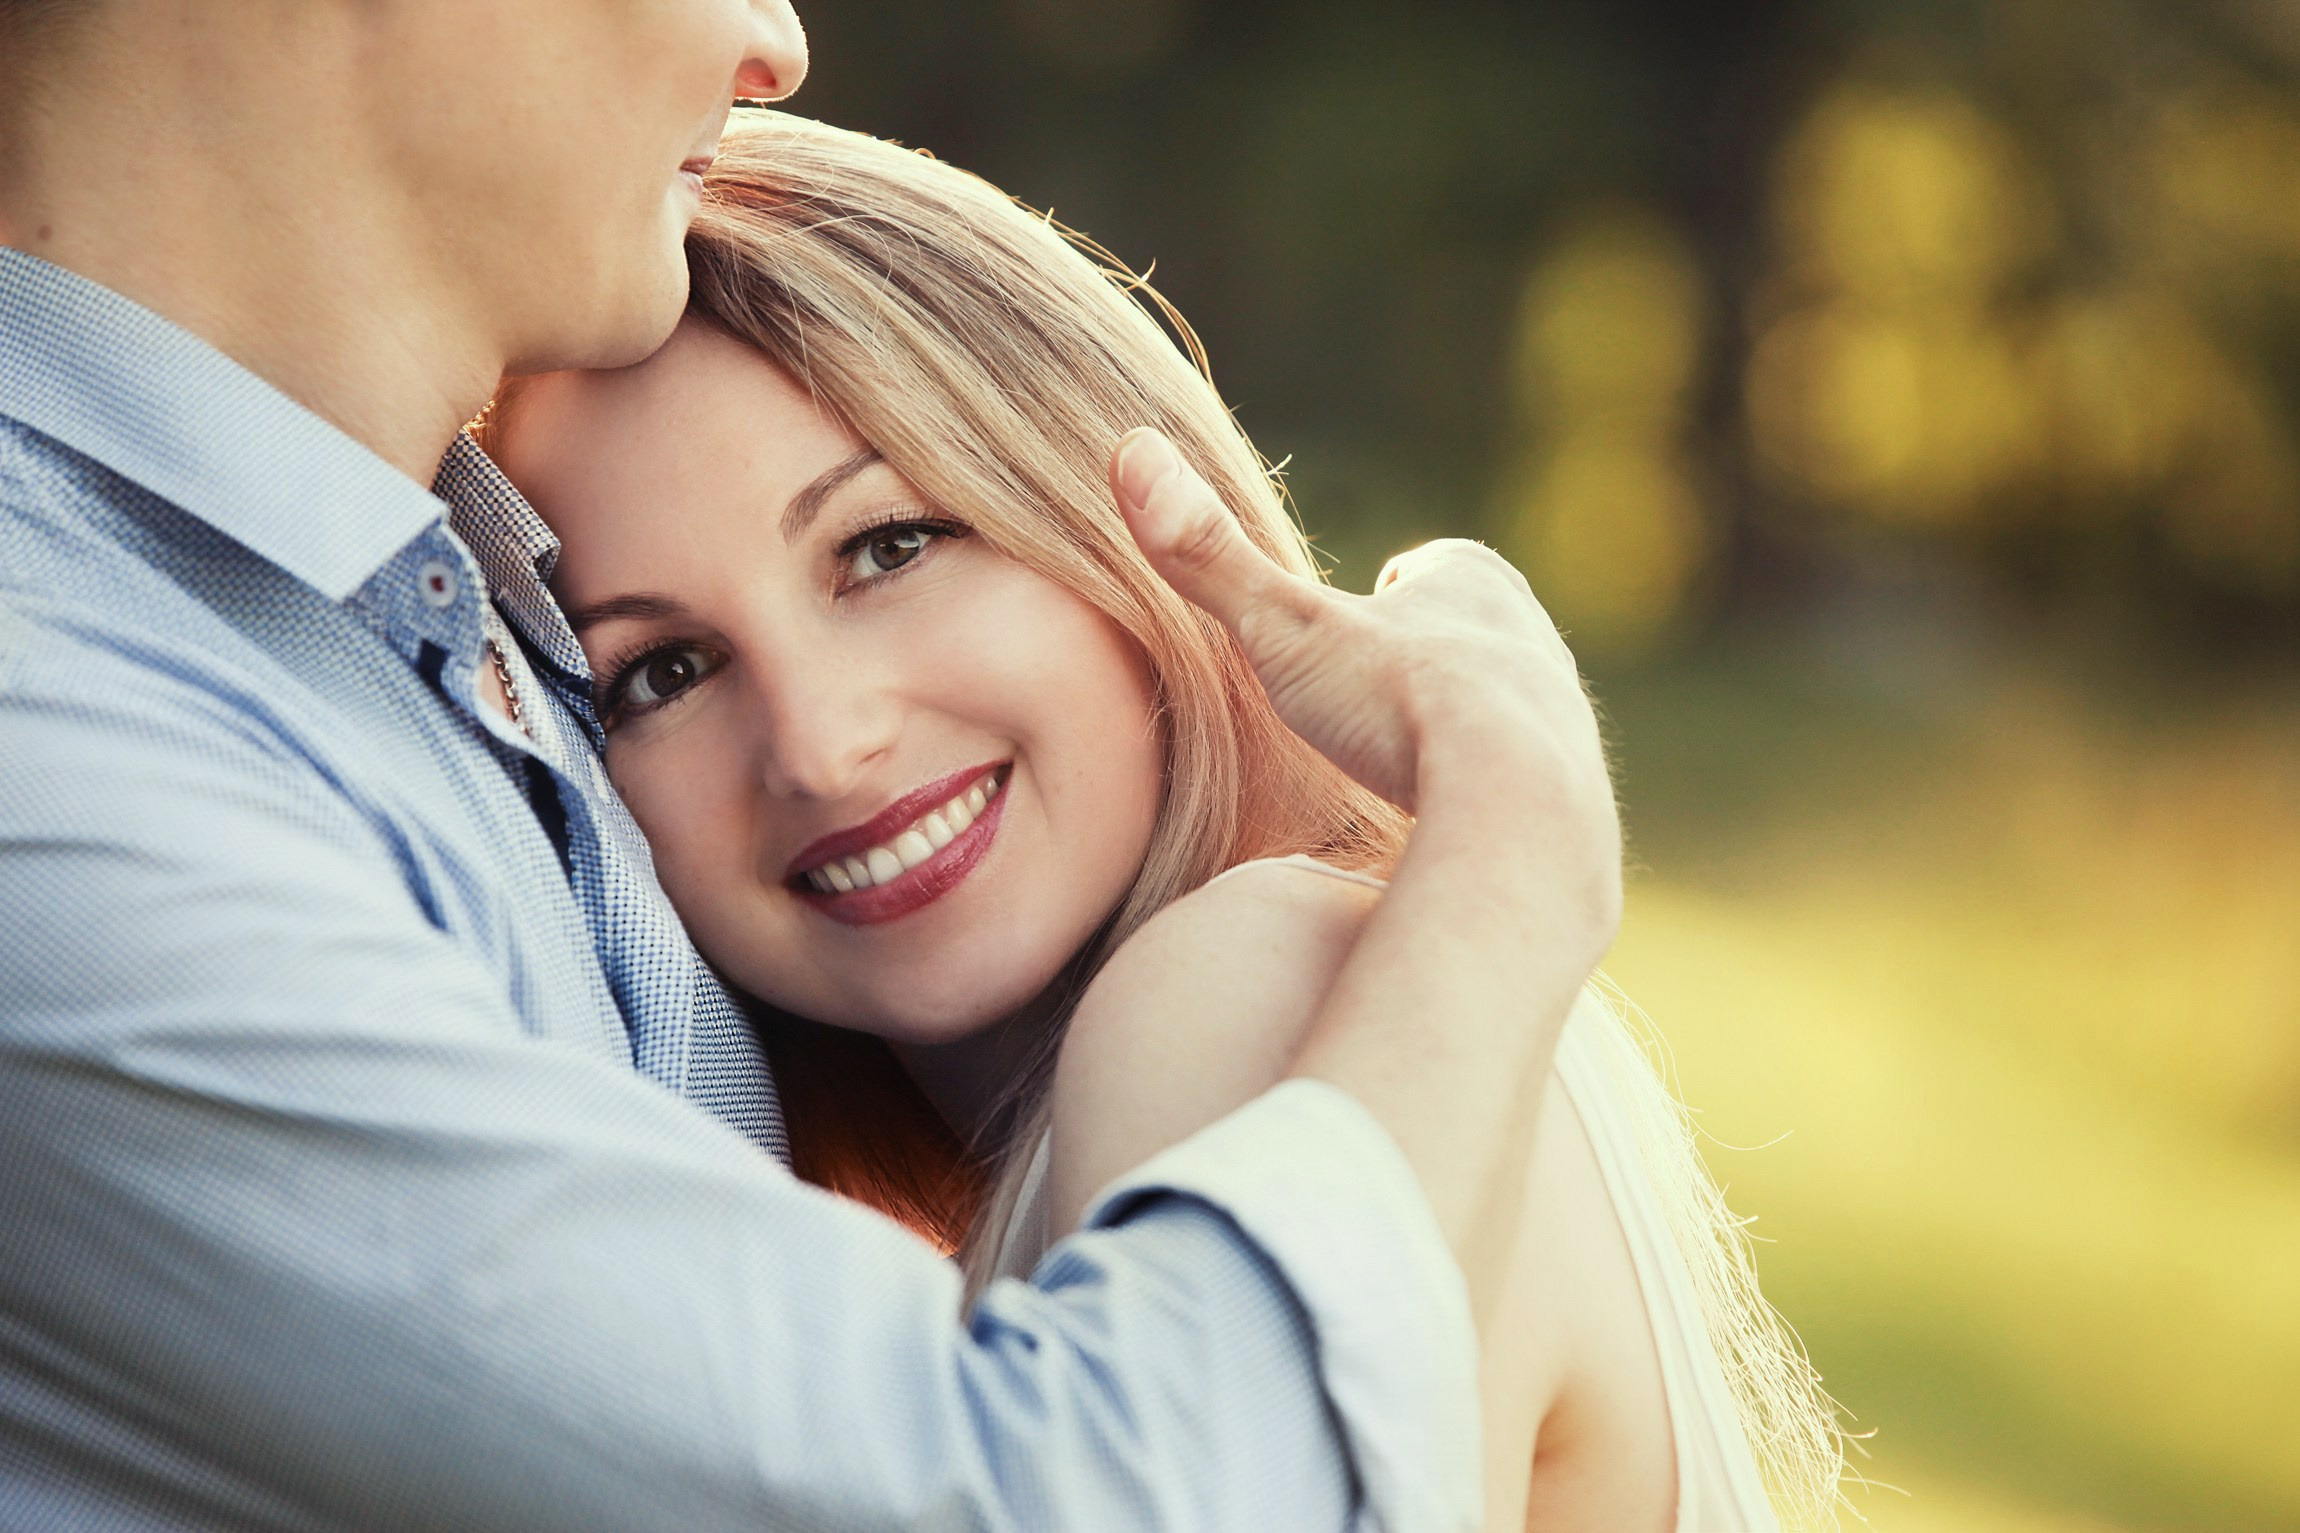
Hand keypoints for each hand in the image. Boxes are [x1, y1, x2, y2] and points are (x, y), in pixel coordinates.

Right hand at [1110, 427, 1612, 832]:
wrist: (1516, 809)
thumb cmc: (1398, 708)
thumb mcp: (1282, 630)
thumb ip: (1206, 556)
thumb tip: (1128, 447)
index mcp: (1473, 580)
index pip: (1433, 567)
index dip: (1394, 593)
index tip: (1368, 619)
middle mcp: (1533, 635)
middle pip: (1472, 637)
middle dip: (1432, 662)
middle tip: (1383, 704)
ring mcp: (1564, 713)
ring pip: (1504, 709)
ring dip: (1461, 733)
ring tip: (1415, 773)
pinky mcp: (1576, 788)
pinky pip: (1524, 784)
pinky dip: (1486, 795)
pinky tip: (1452, 823)